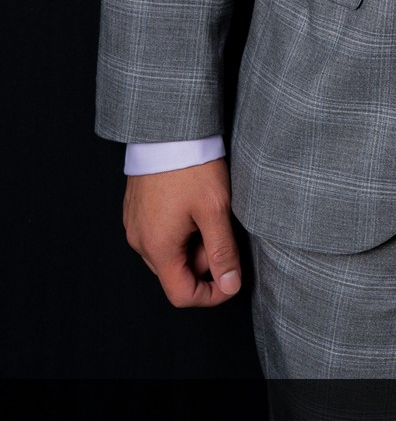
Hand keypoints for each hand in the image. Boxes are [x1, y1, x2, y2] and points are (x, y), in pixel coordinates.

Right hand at [123, 157, 242, 306]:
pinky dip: (179, 228)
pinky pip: (159, 233)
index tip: (231, 280)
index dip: (210, 295)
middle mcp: (139, 241)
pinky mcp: (136, 210)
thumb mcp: (215, 209)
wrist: (167, 128)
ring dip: (191, 243)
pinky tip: (191, 203)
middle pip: (175, 273)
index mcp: (157, 247)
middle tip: (220, 227)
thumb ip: (223, 252)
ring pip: (168, 253)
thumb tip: (230, 285)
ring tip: (205, 210)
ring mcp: (134, 224)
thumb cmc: (190, 165)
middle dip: (203, 261)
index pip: (181, 294)